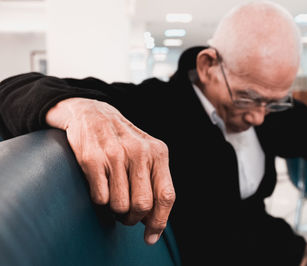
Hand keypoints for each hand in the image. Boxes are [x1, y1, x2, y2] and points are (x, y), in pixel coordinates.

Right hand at [46, 98, 174, 244]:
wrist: (92, 113)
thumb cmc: (123, 141)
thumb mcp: (146, 153)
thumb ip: (155, 182)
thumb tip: (154, 222)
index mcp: (158, 152)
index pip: (166, 195)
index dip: (159, 221)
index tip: (150, 237)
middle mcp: (139, 152)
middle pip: (142, 205)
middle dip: (133, 218)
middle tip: (126, 215)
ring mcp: (115, 155)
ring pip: (120, 205)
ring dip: (115, 210)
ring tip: (113, 198)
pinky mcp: (92, 159)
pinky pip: (100, 198)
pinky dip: (100, 201)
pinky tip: (100, 186)